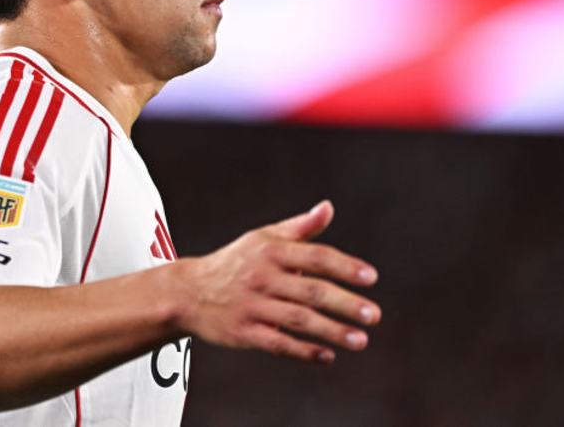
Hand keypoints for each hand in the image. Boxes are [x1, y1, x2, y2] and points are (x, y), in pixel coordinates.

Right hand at [170, 200, 379, 363]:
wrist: (189, 292)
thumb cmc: (236, 262)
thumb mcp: (263, 239)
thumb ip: (300, 228)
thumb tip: (328, 207)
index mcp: (271, 251)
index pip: (315, 256)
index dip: (345, 266)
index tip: (371, 278)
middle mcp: (262, 277)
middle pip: (311, 290)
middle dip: (345, 303)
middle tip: (374, 315)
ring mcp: (252, 306)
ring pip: (298, 319)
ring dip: (332, 331)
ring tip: (361, 340)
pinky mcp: (244, 333)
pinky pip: (278, 344)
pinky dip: (303, 351)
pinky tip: (327, 356)